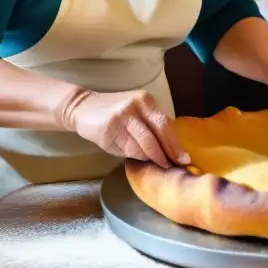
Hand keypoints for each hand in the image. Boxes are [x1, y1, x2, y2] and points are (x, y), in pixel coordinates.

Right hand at [66, 90, 189, 167]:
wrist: (83, 108)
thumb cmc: (114, 115)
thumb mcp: (136, 114)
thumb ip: (151, 127)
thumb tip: (172, 150)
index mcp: (146, 101)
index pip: (166, 124)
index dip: (176, 143)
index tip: (184, 158)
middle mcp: (136, 105)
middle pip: (159, 132)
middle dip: (169, 152)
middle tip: (174, 165)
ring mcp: (122, 116)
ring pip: (145, 144)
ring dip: (152, 157)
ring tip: (155, 164)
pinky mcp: (109, 128)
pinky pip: (129, 148)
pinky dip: (135, 156)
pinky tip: (135, 157)